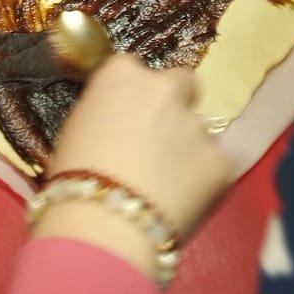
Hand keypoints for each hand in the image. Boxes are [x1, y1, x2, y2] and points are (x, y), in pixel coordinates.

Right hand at [41, 55, 231, 241]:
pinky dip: (201, 180)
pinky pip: (214, 166)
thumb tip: (120, 120)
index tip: (127, 117)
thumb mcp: (78, 128)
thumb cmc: (72, 177)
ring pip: (198, 130)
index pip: (133, 69)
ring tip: (167, 185)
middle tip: (161, 139)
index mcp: (123, 74)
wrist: (103, 223)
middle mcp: (165, 89)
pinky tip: (180, 203)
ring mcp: (198, 125)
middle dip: (176, 103)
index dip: (132, 95)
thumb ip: (108, 112)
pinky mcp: (221, 163)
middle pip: (182, 82)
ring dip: (187, 147)